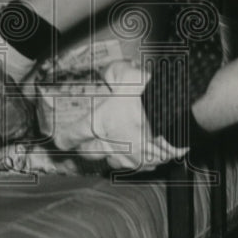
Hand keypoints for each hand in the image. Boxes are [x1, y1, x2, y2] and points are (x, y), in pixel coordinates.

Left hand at [72, 61, 188, 171]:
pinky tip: (138, 151)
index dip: (64, 138)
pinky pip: (136, 165)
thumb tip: (109, 73)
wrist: (177, 113)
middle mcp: (111, 145)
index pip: (73, 135)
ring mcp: (131, 157)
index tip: (60, 139)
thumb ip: (113, 73)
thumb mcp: (126, 73)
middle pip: (89, 153)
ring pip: (112, 161)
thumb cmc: (149, 94)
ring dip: (109, 154)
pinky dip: (135, 158)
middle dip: (83, 148)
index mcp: (100, 124)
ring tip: (111, 147)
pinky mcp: (149, 163)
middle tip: (82, 144)